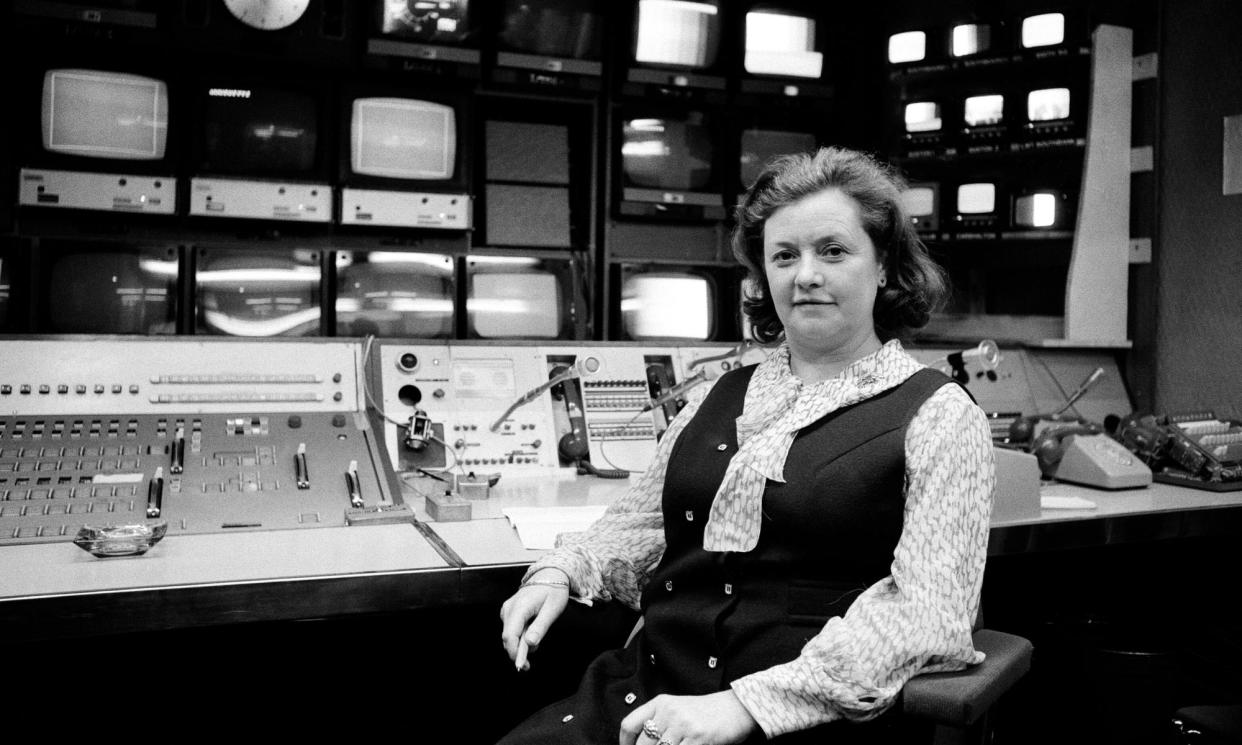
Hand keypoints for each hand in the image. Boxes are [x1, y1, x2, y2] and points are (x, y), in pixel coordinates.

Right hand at [499, 568, 570, 670]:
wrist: (550, 575)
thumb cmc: (554, 591)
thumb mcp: (553, 610)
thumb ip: (540, 627)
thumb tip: (530, 644)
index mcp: (520, 607)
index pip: (510, 635)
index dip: (514, 653)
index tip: (523, 665)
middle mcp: (509, 608)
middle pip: (507, 637)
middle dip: (517, 653)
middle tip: (529, 666)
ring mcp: (507, 609)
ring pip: (508, 634)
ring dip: (519, 645)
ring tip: (535, 642)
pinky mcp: (509, 611)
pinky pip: (511, 629)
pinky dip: (519, 637)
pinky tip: (531, 634)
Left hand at [619, 690, 758, 744]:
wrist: (737, 708)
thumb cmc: (706, 712)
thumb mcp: (677, 709)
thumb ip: (658, 722)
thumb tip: (642, 743)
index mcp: (660, 703)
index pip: (629, 724)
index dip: (624, 742)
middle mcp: (669, 712)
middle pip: (643, 744)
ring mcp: (683, 725)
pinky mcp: (698, 738)